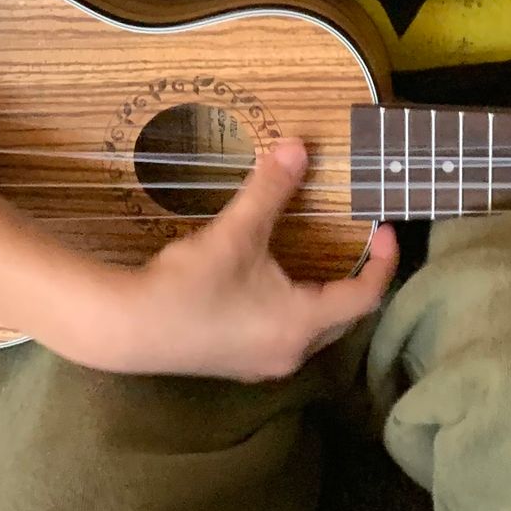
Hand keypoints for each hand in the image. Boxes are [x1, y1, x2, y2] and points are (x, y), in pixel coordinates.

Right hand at [54, 139, 397, 377]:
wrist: (126, 328)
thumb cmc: (189, 285)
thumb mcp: (237, 232)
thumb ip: (271, 189)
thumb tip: (298, 146)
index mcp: (303, 324)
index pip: (366, 296)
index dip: (383, 262)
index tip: (384, 229)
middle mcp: (291, 352)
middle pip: (344, 317)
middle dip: (356, 280)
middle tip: (358, 243)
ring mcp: (262, 364)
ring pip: (314, 330)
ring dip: (323, 297)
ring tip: (319, 260)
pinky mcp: (236, 363)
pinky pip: (285, 337)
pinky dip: (294, 310)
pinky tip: (273, 287)